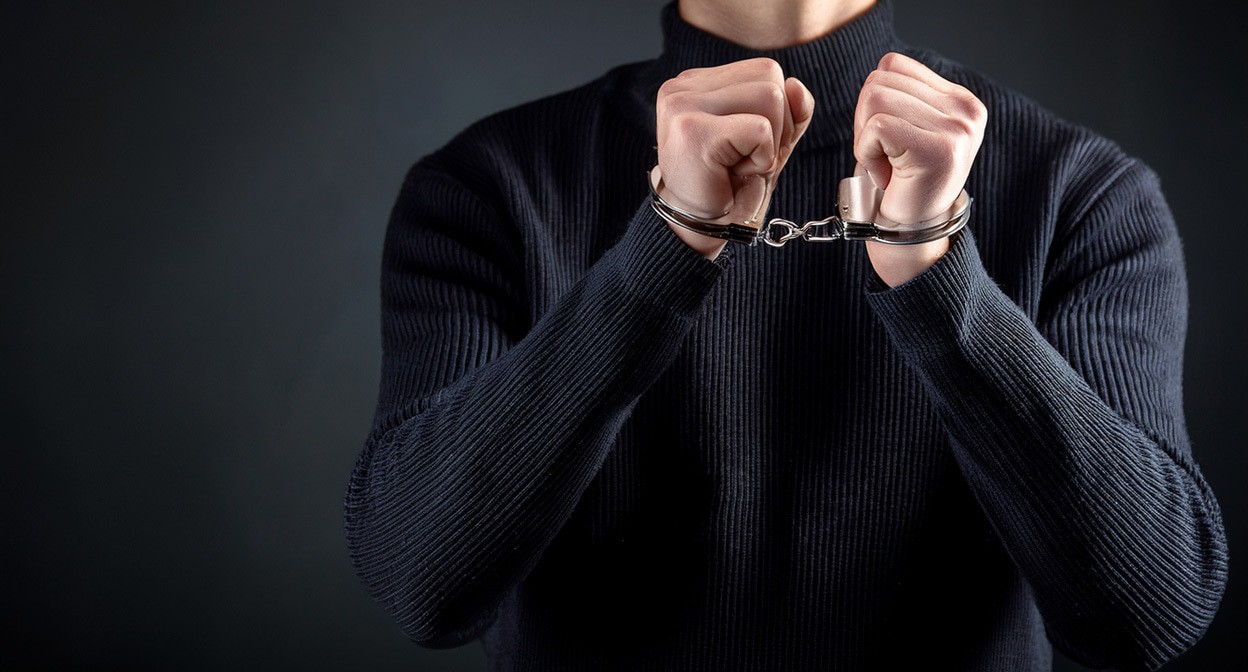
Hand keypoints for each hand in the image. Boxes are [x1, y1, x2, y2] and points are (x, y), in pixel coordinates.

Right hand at [655, 58, 814, 259]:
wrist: (701, 226)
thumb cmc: (729, 184)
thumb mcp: (769, 141)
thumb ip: (788, 110)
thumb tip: (796, 86)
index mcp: (697, 82)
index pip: (765, 71)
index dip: (776, 112)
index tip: (745, 146)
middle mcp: (684, 86)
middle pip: (770, 78)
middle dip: (776, 126)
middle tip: (743, 159)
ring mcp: (683, 104)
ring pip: (770, 97)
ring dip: (768, 143)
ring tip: (737, 164)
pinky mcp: (692, 129)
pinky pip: (760, 129)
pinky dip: (760, 157)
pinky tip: (731, 173)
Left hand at [853, 52, 986, 285]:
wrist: (910, 234)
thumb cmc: (900, 183)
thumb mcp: (907, 129)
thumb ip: (903, 94)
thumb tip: (882, 69)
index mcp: (962, 101)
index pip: (893, 64)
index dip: (875, 103)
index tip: (891, 141)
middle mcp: (966, 112)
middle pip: (879, 79)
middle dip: (866, 121)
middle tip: (887, 157)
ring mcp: (956, 131)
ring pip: (873, 99)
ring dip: (866, 139)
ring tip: (889, 165)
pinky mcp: (936, 150)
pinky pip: (874, 127)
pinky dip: (866, 153)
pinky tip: (887, 175)